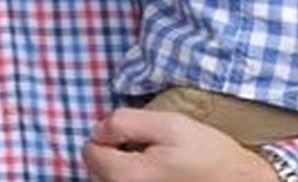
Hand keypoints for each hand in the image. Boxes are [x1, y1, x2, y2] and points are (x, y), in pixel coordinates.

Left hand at [82, 108, 278, 181]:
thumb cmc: (208, 155)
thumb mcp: (169, 125)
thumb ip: (125, 122)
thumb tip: (99, 129)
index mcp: (128, 176)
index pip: (90, 151)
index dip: (108, 135)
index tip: (133, 134)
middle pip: (96, 169)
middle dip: (114, 152)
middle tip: (146, 147)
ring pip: (110, 181)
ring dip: (123, 168)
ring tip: (154, 162)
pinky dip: (134, 178)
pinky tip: (158, 175)